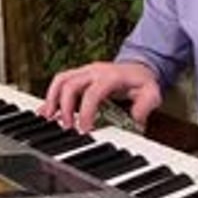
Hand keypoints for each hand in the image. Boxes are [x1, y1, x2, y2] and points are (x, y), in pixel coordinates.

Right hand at [39, 60, 161, 132]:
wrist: (138, 68)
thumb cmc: (142, 82)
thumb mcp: (151, 93)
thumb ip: (144, 106)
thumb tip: (135, 119)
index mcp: (111, 76)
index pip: (92, 93)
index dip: (85, 112)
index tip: (84, 129)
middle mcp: (94, 71)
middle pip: (70, 84)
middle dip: (65, 108)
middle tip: (67, 128)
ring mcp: (85, 71)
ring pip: (61, 80)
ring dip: (52, 100)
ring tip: (48, 119)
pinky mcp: (78, 75)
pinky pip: (60, 82)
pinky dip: (51, 96)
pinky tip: (46, 111)